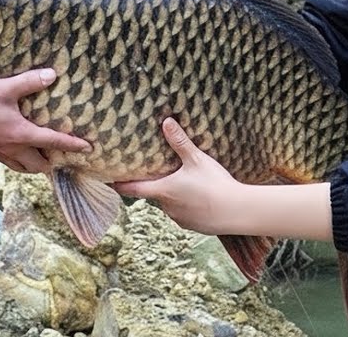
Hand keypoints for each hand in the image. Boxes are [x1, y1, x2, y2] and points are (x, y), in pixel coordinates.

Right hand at [0, 68, 91, 173]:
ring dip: (38, 164)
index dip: (72, 145)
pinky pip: (13, 164)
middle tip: (64, 153)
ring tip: (45, 155)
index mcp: (21, 134)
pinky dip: (23, 162)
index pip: (53, 142)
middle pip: (40, 165)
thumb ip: (29, 81)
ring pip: (26, 168)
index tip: (88, 148)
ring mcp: (1, 153)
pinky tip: (21, 150)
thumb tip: (52, 75)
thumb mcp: (4, 88)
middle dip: (54, 162)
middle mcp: (14, 149)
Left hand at [113, 118, 243, 234]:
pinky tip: (201, 198)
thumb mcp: (196, 159)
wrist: (237, 212)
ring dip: (174, 196)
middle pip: (155, 195)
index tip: (109, 183)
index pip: (133, 189)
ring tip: (187, 185)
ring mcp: (180, 219)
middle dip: (157, 185)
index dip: (120, 185)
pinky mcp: (194, 226)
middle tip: (162, 174)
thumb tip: (166, 122)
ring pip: (171, 205)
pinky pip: (185, 214)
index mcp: (163, 190)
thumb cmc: (214, 184)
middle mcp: (167, 207)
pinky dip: (188, 206)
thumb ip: (180, 142)